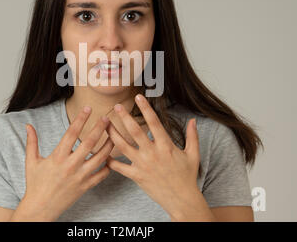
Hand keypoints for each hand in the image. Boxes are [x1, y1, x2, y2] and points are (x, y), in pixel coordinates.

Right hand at [17, 108, 113, 220]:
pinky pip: (102, 174)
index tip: (88, 108)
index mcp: (57, 157)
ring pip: (100, 158)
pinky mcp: (86, 186)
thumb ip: (31, 142)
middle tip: (107, 118)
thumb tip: (28, 125)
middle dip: (100, 128)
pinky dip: (108, 165)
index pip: (71, 133)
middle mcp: (70, 165)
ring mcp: (80, 176)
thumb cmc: (35, 184)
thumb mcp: (31, 162)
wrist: (40, 208)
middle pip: (90, 143)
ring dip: (109, 145)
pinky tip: (111, 157)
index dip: (80, 119)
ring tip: (114, 135)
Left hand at [106, 94, 213, 220]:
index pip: (154, 122)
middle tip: (116, 106)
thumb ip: (193, 136)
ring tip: (105, 125)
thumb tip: (193, 120)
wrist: (182, 199)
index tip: (139, 97)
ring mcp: (143, 165)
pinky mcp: (136, 176)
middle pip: (135, 131)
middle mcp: (152, 153)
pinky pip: (120, 167)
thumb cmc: (187, 177)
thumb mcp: (193, 155)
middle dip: (124, 117)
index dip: (146, 108)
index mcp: (166, 146)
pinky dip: (110, 161)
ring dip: (112, 134)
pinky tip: (103, 153)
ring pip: (123, 147)